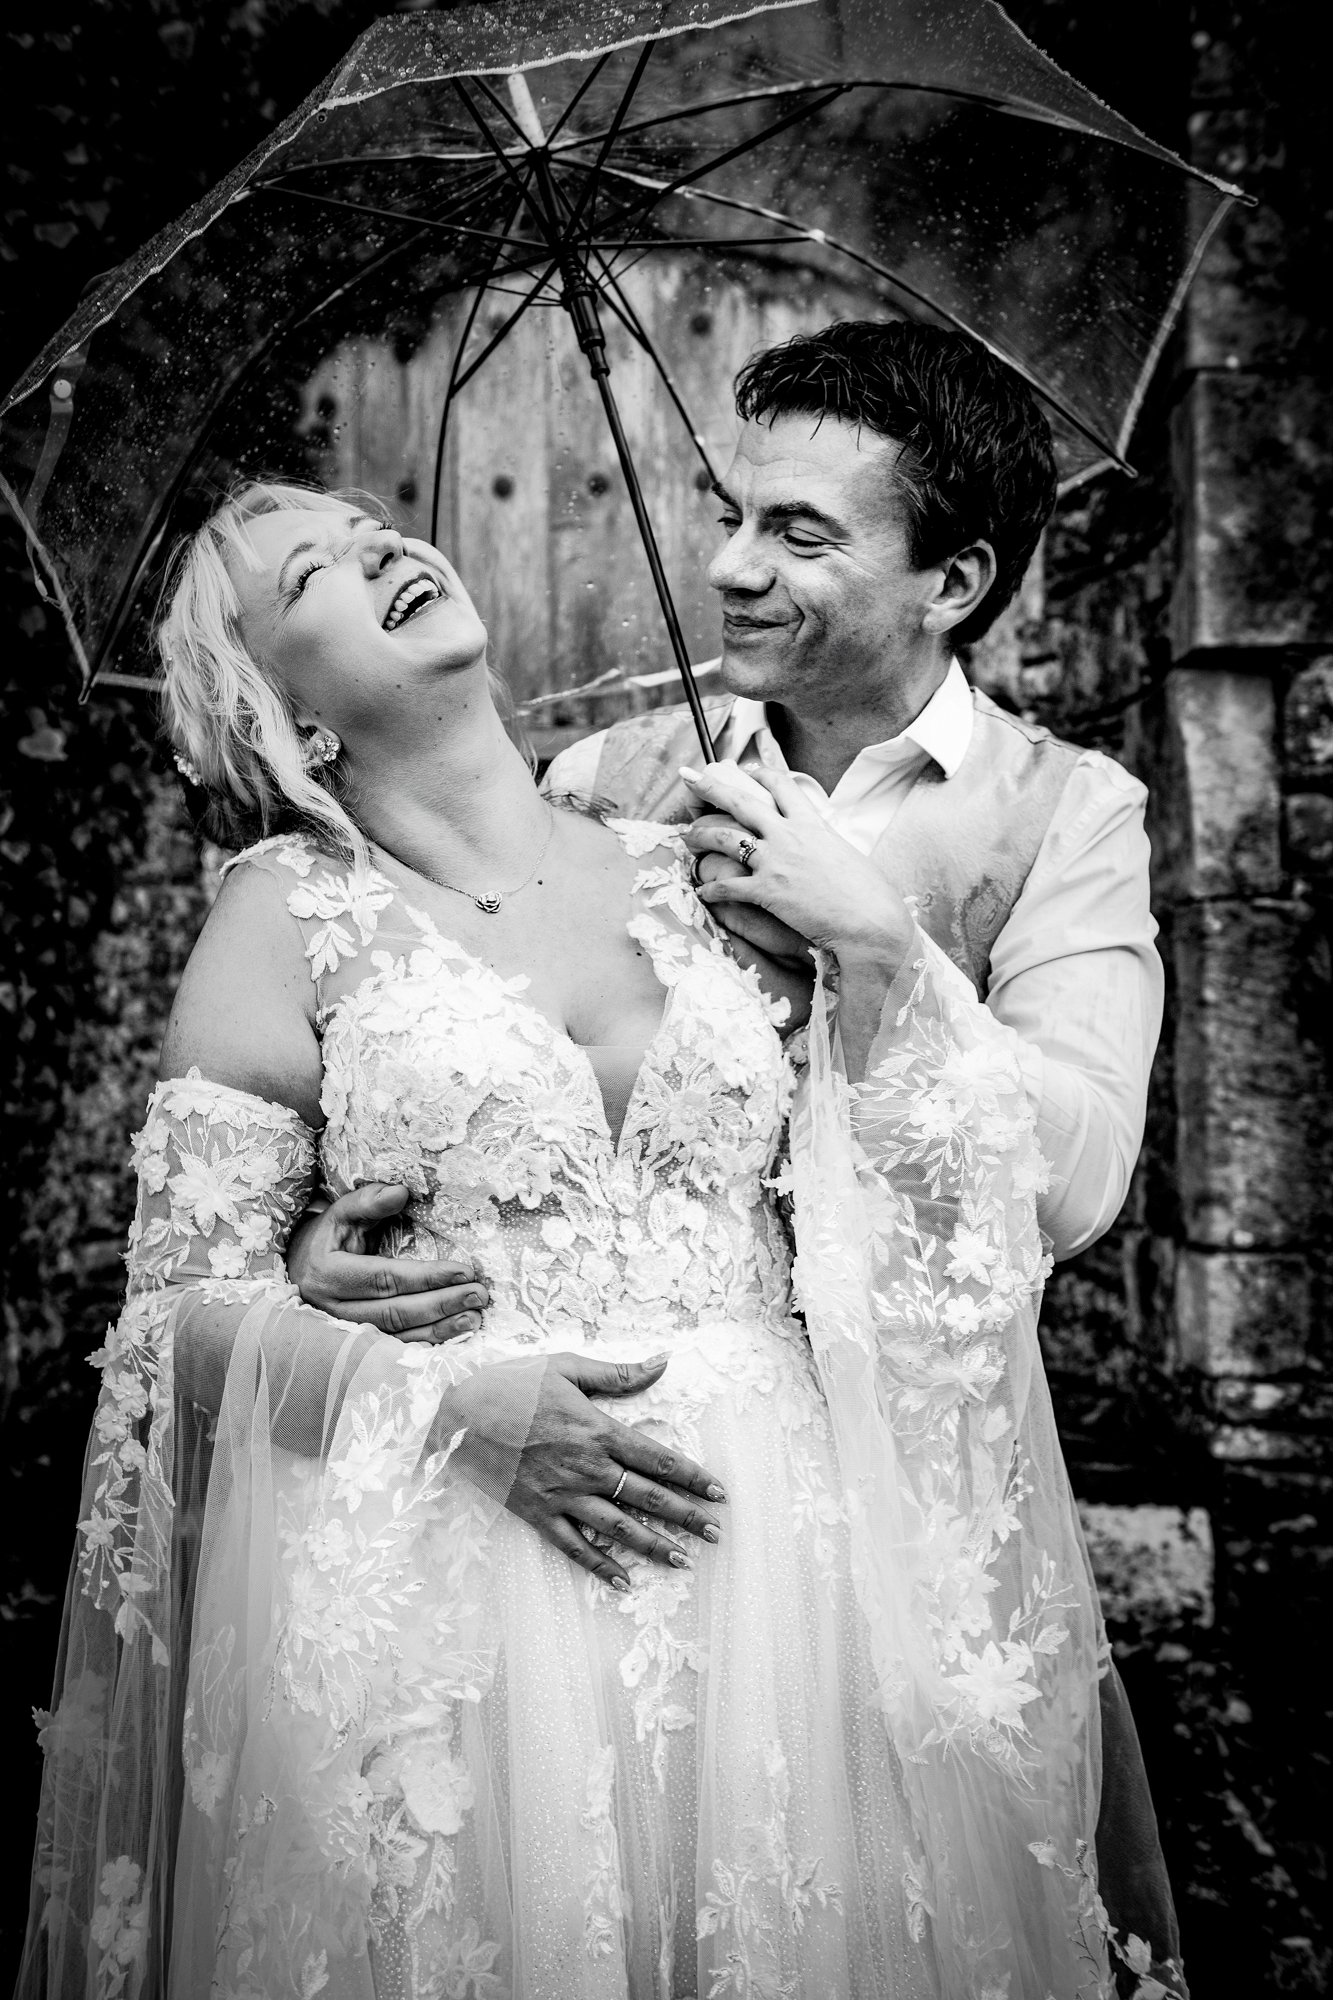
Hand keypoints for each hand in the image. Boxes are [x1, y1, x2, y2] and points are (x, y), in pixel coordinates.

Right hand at [288, 1183, 489, 1341]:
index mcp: (328, 1274)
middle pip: (395, 1311)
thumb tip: (401, 1192)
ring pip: (397, 1336)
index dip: (426, 1276)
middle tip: (478, 1294)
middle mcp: (333, 1310)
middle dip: (441, 1304)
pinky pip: (396, 1349)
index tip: (463, 1271)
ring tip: (474, 1317)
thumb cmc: (328, 1240)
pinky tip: (455, 1335)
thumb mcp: (340, 1215)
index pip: (385, 1278)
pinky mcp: (356, 1348)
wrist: (300, 1274)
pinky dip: (428, 1344)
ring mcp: (344, 1333)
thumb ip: (368, 1202)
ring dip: (440, 1329)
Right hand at [442, 1352, 724, 1590]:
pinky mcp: (538, 1515)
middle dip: (686, 1516)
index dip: (692, 1477)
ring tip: (683, 1560)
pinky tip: (624, 1581)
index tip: (719, 1492)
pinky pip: (575, 1547)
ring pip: (619, 1527)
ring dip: (654, 1546)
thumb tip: (663, 1361)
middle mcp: (587, 1469)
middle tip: (717, 1533)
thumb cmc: (511, 1385)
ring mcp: (563, 1496)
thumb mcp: (566, 1367)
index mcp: (598, 1431)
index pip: (658, 1459)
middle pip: (648, 1497)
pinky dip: (600, 1566)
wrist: (457, 1417)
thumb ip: (617, 1373)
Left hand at [679, 761, 913, 968]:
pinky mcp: (767, 891)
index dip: (761, 774)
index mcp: (813, 824)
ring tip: (686, 836)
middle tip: (691, 778)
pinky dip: (711, 888)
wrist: (871, 922)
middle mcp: (789, 836)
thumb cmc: (868, 895)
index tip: (747, 770)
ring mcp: (776, 862)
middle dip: (711, 787)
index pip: (782, 786)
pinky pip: (728, 887)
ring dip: (700, 835)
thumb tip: (824, 850)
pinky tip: (702, 891)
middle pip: (741, 801)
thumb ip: (826, 847)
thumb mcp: (847, 856)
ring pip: (725, 838)